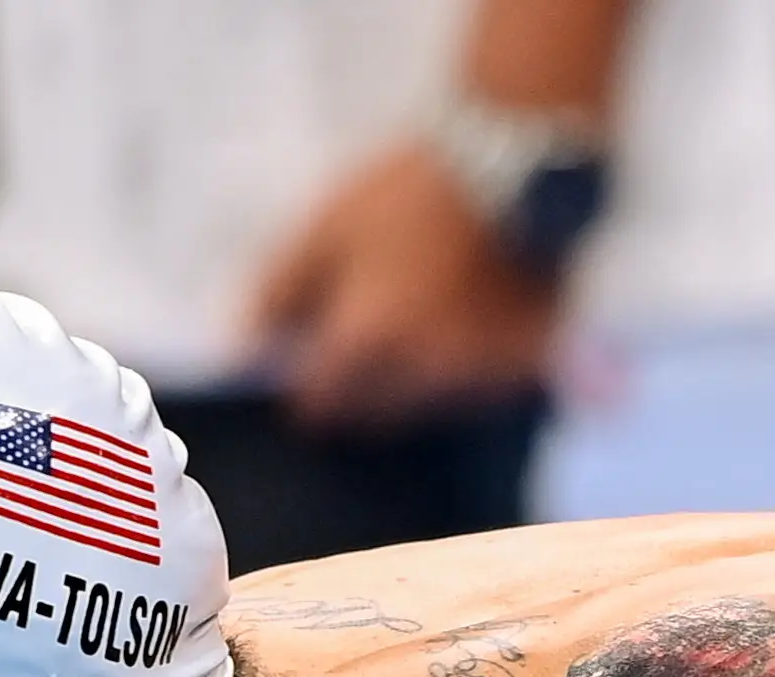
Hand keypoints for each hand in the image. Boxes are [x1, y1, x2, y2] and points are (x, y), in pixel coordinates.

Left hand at [245, 141, 563, 427]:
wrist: (512, 161)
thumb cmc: (408, 191)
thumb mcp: (325, 224)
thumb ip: (278, 290)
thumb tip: (246, 344)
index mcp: (369, 338)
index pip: (320, 404)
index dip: (305, 394)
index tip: (304, 380)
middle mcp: (424, 371)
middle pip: (375, 416)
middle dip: (358, 391)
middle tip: (360, 347)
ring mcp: (480, 374)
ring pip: (431, 408)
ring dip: (415, 383)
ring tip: (419, 325)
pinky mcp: (527, 366)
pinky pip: (483, 391)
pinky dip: (467, 373)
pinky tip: (465, 327)